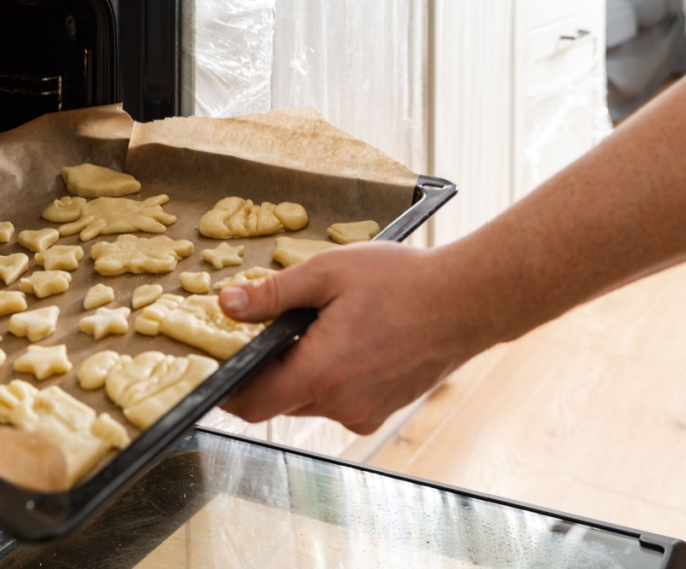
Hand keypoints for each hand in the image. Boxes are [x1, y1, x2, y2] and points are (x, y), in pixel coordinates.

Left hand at [218, 241, 496, 434]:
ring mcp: (363, 413)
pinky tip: (352, 342)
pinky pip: (339, 401)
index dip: (227, 390)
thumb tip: (227, 305)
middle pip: (278, 401)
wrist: (467, 300)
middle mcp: (340, 404)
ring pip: (309, 401)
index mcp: (320, 372)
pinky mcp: (381, 411)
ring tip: (324, 327)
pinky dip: (332, 378)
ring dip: (303, 372)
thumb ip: (272, 294)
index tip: (217, 370)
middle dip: (269, 370)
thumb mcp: (328, 273)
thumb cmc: (402, 281)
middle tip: (277, 329)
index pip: (251, 404)